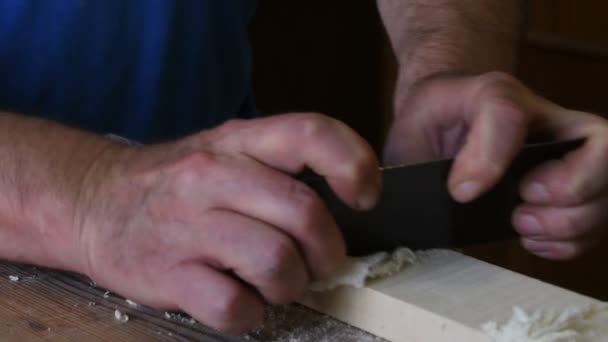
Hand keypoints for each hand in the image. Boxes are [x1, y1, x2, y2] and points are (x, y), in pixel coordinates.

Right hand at [75, 113, 379, 331]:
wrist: (94, 202)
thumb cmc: (177, 183)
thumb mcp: (225, 151)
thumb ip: (280, 167)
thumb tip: (350, 200)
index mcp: (237, 142)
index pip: (310, 134)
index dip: (354, 164)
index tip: (366, 197)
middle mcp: (214, 177)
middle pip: (304, 212)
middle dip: (328, 250)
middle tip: (319, 262)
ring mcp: (189, 227)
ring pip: (276, 261)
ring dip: (292, 283)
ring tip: (278, 282)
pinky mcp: (168, 275)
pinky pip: (234, 306)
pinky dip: (252, 313)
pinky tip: (242, 301)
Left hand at [384, 72, 607, 259]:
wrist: (446, 125)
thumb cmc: (434, 120)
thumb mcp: (415, 120)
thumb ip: (427, 150)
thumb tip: (464, 193)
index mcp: (501, 97)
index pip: (509, 114)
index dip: (490, 158)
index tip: (460, 191)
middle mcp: (548, 123)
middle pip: (601, 149)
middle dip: (569, 192)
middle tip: (520, 211)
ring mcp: (568, 156)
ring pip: (606, 190)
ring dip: (569, 224)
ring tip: (521, 226)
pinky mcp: (570, 189)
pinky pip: (595, 221)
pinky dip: (568, 242)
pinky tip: (532, 239)